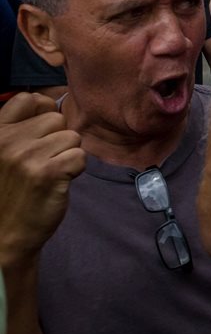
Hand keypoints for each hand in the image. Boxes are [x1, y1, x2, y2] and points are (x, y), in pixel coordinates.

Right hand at [0, 93, 85, 265]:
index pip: (28, 98)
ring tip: (48, 174)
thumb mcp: (3, 153)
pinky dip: (75, 170)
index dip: (43, 112)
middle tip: (43, 163)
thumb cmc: (9, 191)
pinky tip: (58, 182)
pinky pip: (80, 156)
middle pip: (56, 119)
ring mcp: (27, 156)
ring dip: (67, 155)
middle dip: (57, 139)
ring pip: (72, 138)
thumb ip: (21, 128)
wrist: (4, 234)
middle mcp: (7, 141)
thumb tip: (51, 104)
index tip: (41, 135)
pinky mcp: (48, 172)